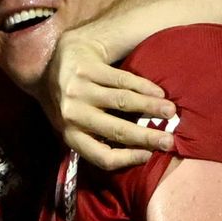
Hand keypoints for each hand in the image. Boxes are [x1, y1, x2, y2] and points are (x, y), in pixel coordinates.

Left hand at [43, 32, 175, 169]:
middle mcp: (72, 114)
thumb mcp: (74, 124)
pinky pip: (121, 79)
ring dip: (151, 107)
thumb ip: (97, 138)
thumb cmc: (71, 101)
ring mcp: (78, 90)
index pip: (102, 156)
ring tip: (171, 111)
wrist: (49, 62)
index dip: (128, 158)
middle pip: (116, 130)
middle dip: (147, 136)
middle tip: (170, 140)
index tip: (150, 155)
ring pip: (122, 101)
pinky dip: (143, 86)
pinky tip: (158, 91)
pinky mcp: (86, 68)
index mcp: (70, 134)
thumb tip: (139, 154)